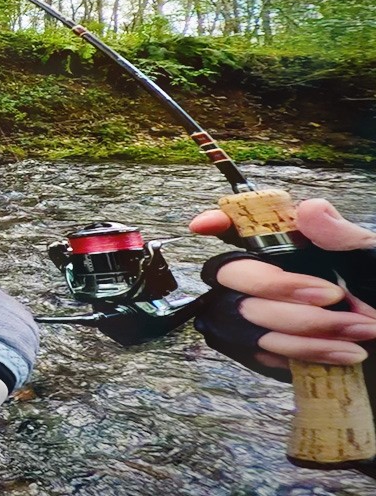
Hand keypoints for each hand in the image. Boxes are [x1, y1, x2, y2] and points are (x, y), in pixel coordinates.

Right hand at [190, 199, 375, 375]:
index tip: (202, 226)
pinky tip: (343, 352)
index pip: (239, 226)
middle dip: (281, 287)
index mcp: (289, 246)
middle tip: (334, 296)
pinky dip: (304, 353)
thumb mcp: (375, 263)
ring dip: (305, 328)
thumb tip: (309, 208)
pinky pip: (260, 352)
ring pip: (246, 318)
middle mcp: (267, 276)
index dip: (216, 222)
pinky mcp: (266, 352)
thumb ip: (345, 238)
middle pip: (233, 274)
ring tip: (360, 332)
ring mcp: (261, 315)